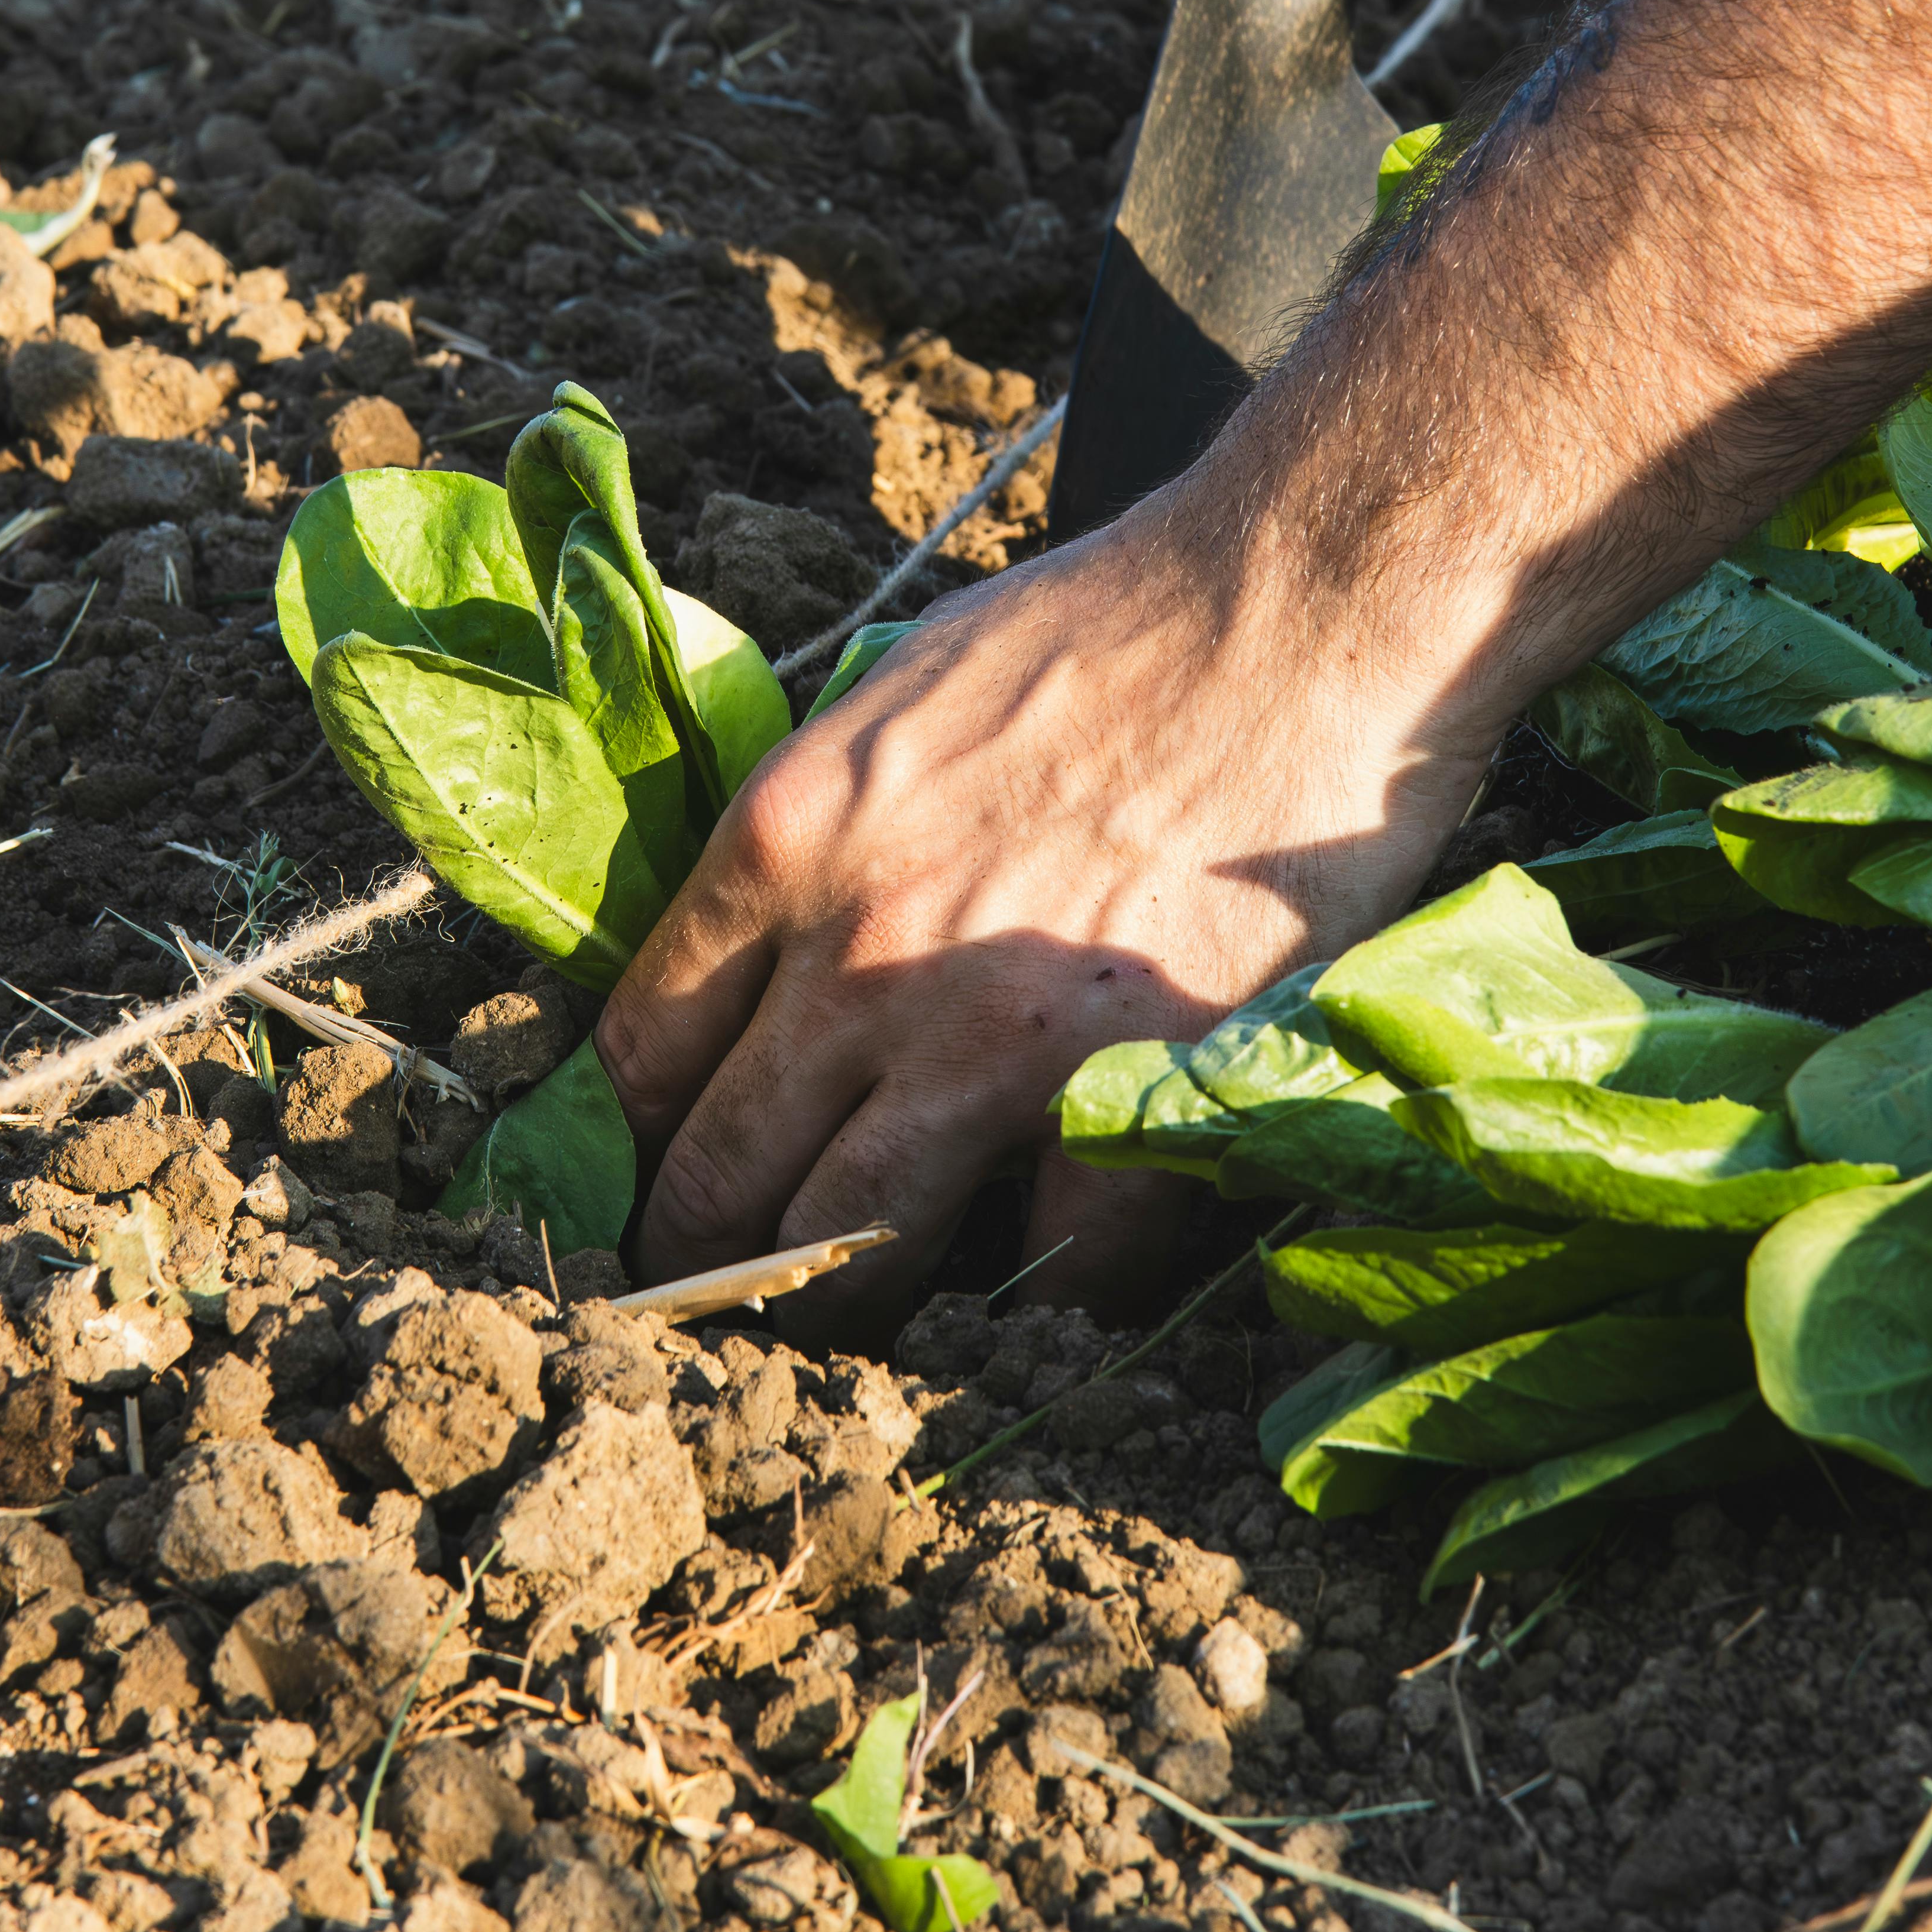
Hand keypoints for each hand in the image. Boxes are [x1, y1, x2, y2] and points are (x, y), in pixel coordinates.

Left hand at [593, 480, 1497, 1329]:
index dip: (629, 1147)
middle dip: (700, 1262)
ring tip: (846, 1331)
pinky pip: (1053, 1262)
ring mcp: (992, 1033)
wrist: (1302, 600)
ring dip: (834, 1307)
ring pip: (845, 1246)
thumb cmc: (1118, 622)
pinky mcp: (1130, 1087)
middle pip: (715, 1176)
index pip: (636, 1055)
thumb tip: (763, 945)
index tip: (649, 1184)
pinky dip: (1042, 1290)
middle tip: (712, 1305)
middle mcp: (860, 949)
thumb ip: (818, 830)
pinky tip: (1043, 1280)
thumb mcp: (898, 693)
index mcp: (785, 840)